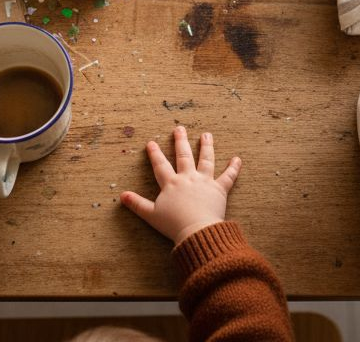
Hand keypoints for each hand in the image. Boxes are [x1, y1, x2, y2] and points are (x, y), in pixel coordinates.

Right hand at [120, 126, 242, 244]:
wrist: (196, 231)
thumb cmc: (173, 225)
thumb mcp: (151, 215)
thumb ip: (137, 204)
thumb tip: (122, 195)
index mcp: (171, 183)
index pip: (161, 165)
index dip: (155, 153)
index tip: (151, 142)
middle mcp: (188, 178)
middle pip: (184, 156)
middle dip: (181, 141)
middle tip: (179, 128)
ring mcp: (205, 182)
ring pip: (206, 160)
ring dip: (206, 146)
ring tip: (206, 135)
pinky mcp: (219, 189)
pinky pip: (228, 177)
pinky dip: (233, 168)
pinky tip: (237, 159)